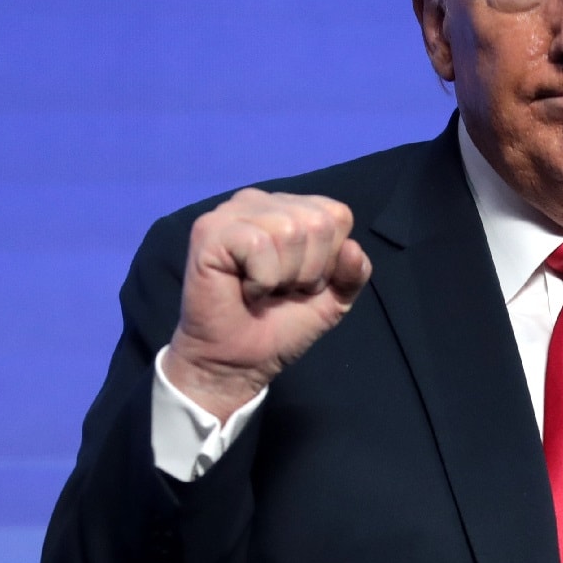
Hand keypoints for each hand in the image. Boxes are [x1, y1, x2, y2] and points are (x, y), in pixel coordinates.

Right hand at [163, 190, 371, 420]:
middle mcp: (260, 201)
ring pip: (290, 231)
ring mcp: (232, 212)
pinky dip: (261, 280)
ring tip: (262, 289)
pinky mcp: (209, 230)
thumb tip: (353, 248)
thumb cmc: (280, 324)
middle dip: (309, 270)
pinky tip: (245, 289)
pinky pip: (258, 244)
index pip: (337, 215)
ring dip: (283, 277)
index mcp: (289, 208)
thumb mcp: (333, 298)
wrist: (238, 361)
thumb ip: (353, 272)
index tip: (302, 283)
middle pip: (318, 222)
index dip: (331, 260)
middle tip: (280, 289)